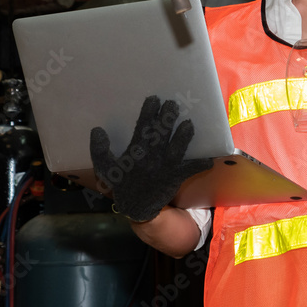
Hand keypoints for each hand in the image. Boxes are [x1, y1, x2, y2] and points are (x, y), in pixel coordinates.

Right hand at [90, 96, 212, 221]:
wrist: (136, 207)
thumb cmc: (123, 183)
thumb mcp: (106, 168)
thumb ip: (100, 150)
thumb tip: (97, 130)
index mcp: (135, 153)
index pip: (142, 129)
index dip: (148, 113)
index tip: (154, 99)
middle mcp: (151, 158)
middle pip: (160, 135)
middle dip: (167, 119)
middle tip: (173, 104)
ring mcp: (165, 168)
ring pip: (176, 149)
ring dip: (183, 137)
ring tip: (189, 123)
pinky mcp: (175, 177)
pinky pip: (189, 169)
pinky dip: (199, 164)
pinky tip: (209, 157)